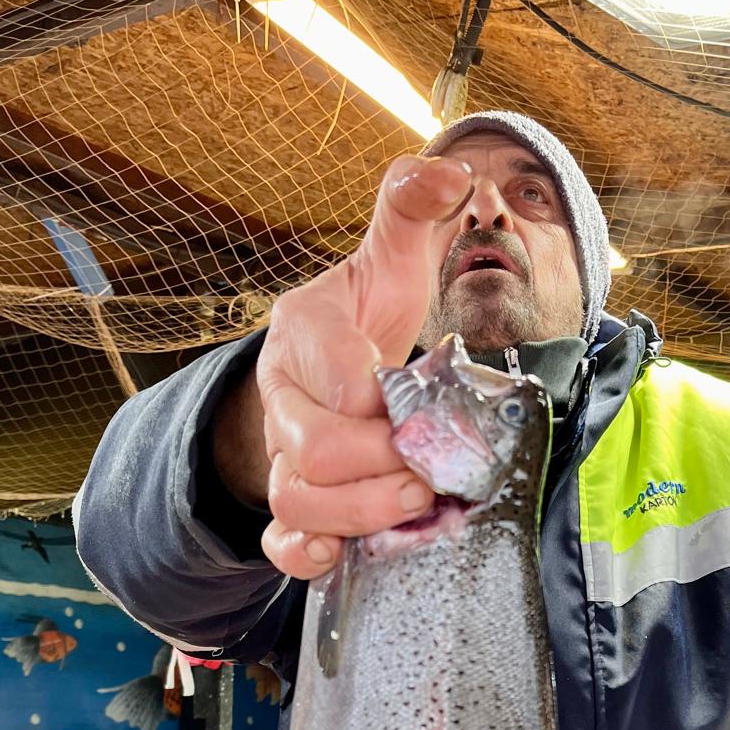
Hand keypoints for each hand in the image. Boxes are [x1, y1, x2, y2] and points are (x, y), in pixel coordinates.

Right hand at [249, 155, 473, 579]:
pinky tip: (341, 554)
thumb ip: (410, 209)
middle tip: (437, 466)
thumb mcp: (388, 260)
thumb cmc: (363, 318)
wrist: (321, 371)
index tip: (430, 403)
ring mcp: (281, 456)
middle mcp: (284, 398)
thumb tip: (449, 172)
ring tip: (418, 503)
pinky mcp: (290, 506)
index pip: (335, 369)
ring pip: (297, 501)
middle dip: (383, 463)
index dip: (384, 398)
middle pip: (313, 448)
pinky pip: (280, 545)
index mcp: (304, 330)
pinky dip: (306, 557)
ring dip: (361, 513)